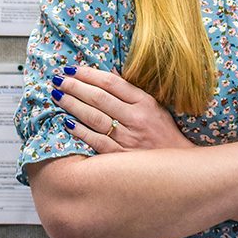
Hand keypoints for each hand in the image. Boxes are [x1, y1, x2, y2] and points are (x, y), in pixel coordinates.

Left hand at [52, 66, 193, 153]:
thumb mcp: (155, 107)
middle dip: (75, 86)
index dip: (89, 74)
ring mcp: (128, 138)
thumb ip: (132, 91)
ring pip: (94, 117)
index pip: (112, 82)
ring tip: (58, 95)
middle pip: (99, 97)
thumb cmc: (165, 135)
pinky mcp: (120, 156)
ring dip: (73, 104)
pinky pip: (95, 140)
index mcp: (145, 102)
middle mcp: (136, 118)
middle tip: (58, 79)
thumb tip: (110, 73)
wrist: (179, 168)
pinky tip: (66, 122)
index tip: (72, 69)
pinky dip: (80, 130)